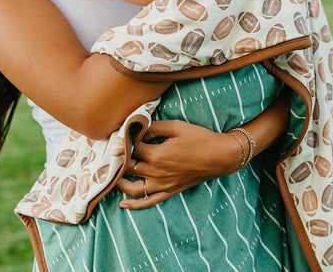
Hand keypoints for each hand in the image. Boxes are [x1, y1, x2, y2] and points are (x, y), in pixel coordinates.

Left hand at [116, 120, 241, 209]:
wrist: (219, 156)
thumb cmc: (200, 138)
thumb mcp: (177, 126)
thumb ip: (155, 127)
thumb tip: (139, 129)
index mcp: (157, 154)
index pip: (132, 148)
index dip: (126, 139)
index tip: (122, 133)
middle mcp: (157, 172)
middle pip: (128, 167)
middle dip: (119, 159)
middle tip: (112, 150)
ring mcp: (162, 184)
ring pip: (133, 188)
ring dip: (119, 182)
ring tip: (112, 173)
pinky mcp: (169, 191)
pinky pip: (148, 201)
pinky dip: (134, 205)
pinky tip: (122, 204)